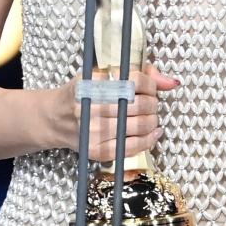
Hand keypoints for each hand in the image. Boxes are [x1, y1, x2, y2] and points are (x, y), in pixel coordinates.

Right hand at [52, 62, 178, 160]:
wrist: (54, 118)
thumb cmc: (82, 94)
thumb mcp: (104, 74)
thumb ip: (140, 74)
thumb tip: (172, 82)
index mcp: (92, 84)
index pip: (134, 82)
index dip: (150, 84)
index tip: (150, 87)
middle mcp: (90, 108)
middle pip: (139, 105)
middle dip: (153, 103)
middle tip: (150, 103)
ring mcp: (93, 132)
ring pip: (139, 126)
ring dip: (152, 121)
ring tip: (150, 116)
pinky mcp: (97, 151)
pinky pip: (131, 147)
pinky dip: (148, 140)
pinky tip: (153, 132)